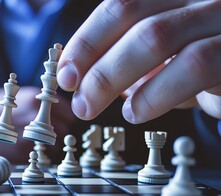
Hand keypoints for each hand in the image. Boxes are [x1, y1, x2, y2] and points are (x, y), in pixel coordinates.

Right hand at [0, 86, 74, 163]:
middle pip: (66, 130)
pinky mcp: (20, 152)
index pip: (69, 114)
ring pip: (56, 147)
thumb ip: (43, 103)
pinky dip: (40, 158)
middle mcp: (34, 115)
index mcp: (36, 99)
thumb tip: (66, 114)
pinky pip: (42, 158)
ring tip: (40, 146)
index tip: (65, 126)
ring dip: (53, 149)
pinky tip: (30, 152)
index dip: (69, 121)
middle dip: (62, 136)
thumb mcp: (20, 96)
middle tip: (53, 138)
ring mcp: (28, 134)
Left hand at [57, 0, 220, 122]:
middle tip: (78, 100)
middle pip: (132, 15)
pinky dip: (156, 93)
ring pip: (156, 36)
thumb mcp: (160, 61)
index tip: (64, 73)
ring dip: (112, 77)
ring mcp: (220, 18)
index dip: (85, 40)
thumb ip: (125, 59)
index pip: (119, 6)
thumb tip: (78, 74)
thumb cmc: (203, 68)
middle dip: (94, 63)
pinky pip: (195, 66)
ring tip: (95, 107)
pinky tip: (137, 112)